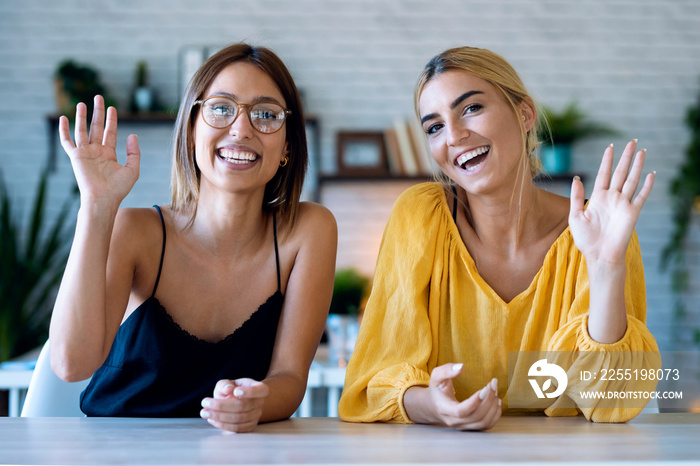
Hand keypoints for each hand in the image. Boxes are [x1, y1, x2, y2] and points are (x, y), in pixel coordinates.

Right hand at [59, 95, 139, 208]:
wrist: (103, 198)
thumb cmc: (118, 188)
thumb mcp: (133, 169)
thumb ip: (134, 152)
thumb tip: (132, 135)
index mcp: (109, 154)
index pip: (110, 132)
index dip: (111, 120)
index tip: (112, 108)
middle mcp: (96, 152)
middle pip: (96, 127)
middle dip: (98, 113)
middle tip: (99, 97)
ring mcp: (85, 153)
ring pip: (82, 131)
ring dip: (82, 117)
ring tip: (82, 103)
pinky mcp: (75, 157)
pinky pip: (67, 142)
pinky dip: (64, 130)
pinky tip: (63, 118)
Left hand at [200, 378, 268, 432]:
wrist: (236, 402)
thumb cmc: (231, 390)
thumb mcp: (227, 383)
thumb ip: (226, 384)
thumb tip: (228, 389)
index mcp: (259, 389)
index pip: (261, 390)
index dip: (250, 392)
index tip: (235, 391)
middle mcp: (260, 403)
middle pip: (243, 406)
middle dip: (221, 405)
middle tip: (204, 403)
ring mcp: (256, 416)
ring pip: (238, 419)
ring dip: (219, 416)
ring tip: (204, 412)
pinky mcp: (249, 427)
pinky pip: (236, 429)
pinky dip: (222, 425)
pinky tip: (212, 420)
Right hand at [426, 363, 500, 430]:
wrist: (434, 406)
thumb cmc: (437, 390)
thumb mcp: (436, 377)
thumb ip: (446, 370)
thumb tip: (461, 366)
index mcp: (444, 409)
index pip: (461, 411)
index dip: (475, 402)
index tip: (485, 388)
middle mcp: (454, 421)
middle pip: (476, 416)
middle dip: (488, 400)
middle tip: (493, 383)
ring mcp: (463, 427)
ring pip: (484, 422)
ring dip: (493, 406)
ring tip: (495, 390)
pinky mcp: (471, 428)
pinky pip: (487, 425)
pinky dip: (495, 414)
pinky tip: (496, 401)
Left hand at [569, 140, 654, 266]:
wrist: (600, 255)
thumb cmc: (586, 239)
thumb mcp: (575, 216)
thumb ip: (576, 197)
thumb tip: (576, 178)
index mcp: (598, 198)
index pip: (604, 174)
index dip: (607, 160)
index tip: (610, 147)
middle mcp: (612, 198)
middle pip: (620, 173)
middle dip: (625, 157)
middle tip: (631, 142)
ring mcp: (623, 204)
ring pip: (631, 180)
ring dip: (636, 166)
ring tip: (641, 151)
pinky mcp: (632, 212)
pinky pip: (641, 196)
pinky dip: (646, 185)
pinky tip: (651, 174)